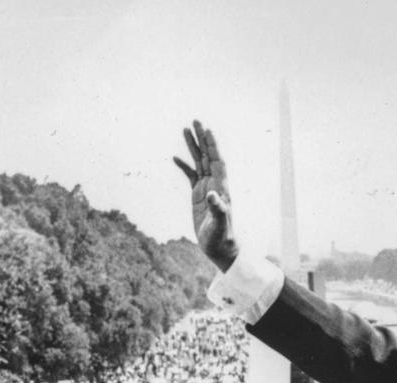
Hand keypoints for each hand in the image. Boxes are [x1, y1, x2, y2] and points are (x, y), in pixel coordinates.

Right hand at [174, 121, 238, 272]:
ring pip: (199, 162)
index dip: (213, 146)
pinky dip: (184, 166)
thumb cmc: (221, 237)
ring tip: (185, 130)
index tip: (208, 130)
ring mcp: (206, 188)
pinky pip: (190, 176)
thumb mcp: (219, 224)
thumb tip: (212, 195)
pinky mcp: (198, 196)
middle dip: (202, 138)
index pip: (218, 161)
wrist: (219, 247)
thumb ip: (217, 209)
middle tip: (195, 120)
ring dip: (193, 147)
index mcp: (221, 187)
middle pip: (208, 156)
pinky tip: (175, 158)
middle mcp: (215, 184)